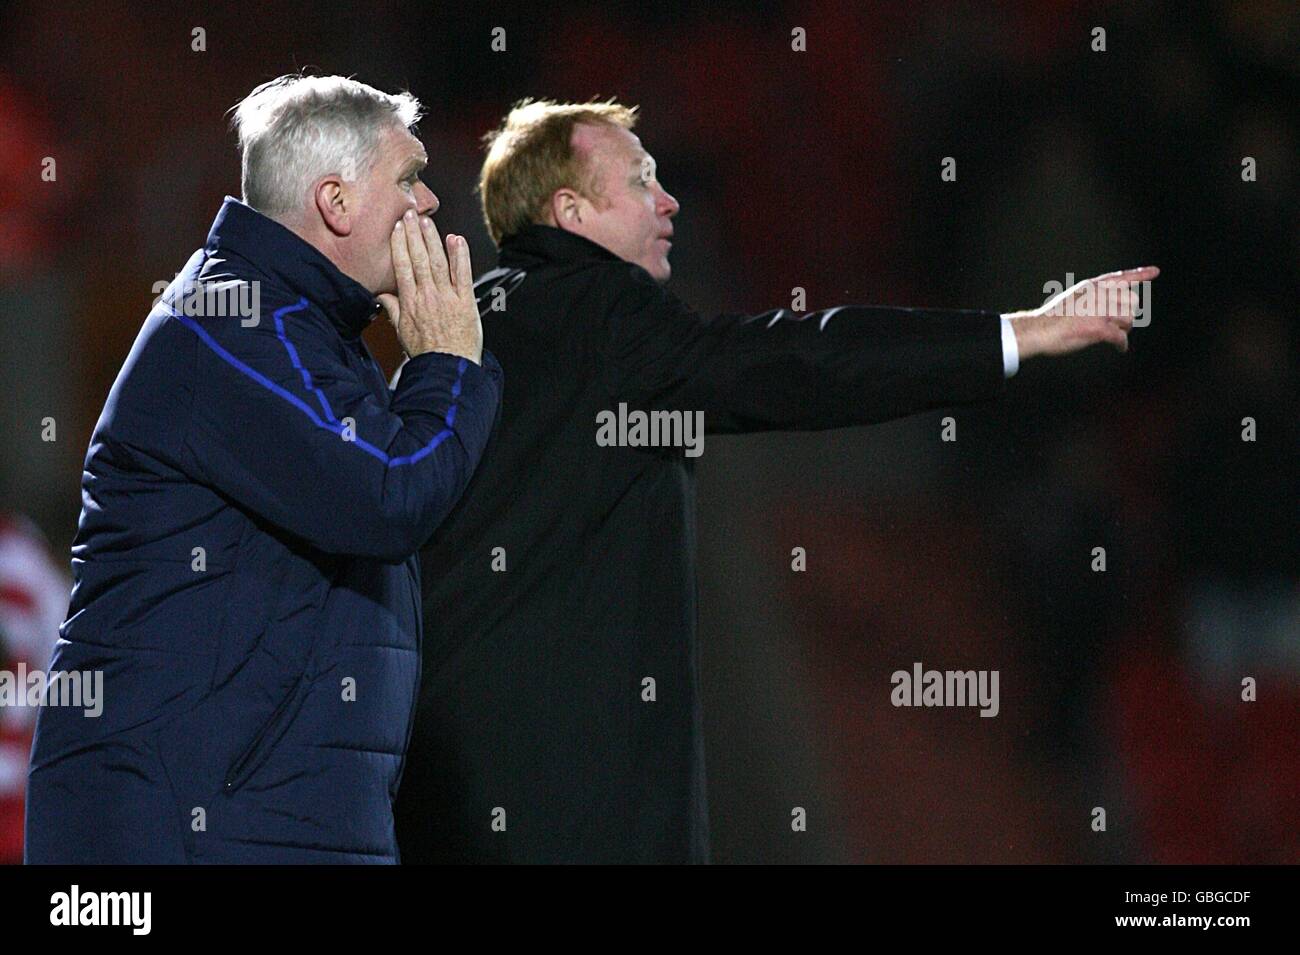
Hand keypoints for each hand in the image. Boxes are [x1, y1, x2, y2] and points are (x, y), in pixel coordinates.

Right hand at [377, 210, 482, 363]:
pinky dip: (460, 255)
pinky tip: (456, 239)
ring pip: (438, 262)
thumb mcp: (402, 331)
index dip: (399, 244)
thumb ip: (392, 309)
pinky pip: (463, 274)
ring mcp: (447, 297)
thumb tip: (380, 294)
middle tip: (409, 213)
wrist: (448, 368)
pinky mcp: (466, 301)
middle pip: (418, 258)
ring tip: (427, 221)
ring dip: (432, 239)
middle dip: (413, 234)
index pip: (402, 266)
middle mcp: (427, 295)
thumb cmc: (426, 352)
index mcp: (410, 302)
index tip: (397, 227)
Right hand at [1005, 266, 1159, 360]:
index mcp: (1092, 286)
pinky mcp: (1098, 328)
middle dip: (1127, 315)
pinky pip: (1120, 337)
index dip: (1140, 274)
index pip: (1121, 277)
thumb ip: (1091, 298)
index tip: (1155, 271)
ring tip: (1114, 336)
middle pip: (1131, 302)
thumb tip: (1110, 309)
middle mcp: (1098, 294)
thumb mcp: (1073, 298)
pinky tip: (1120, 348)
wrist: (1038, 329)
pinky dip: (1121, 344)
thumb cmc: (1051, 319)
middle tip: (1119, 325)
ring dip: (1124, 330)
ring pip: (1128, 319)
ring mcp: (1099, 310)